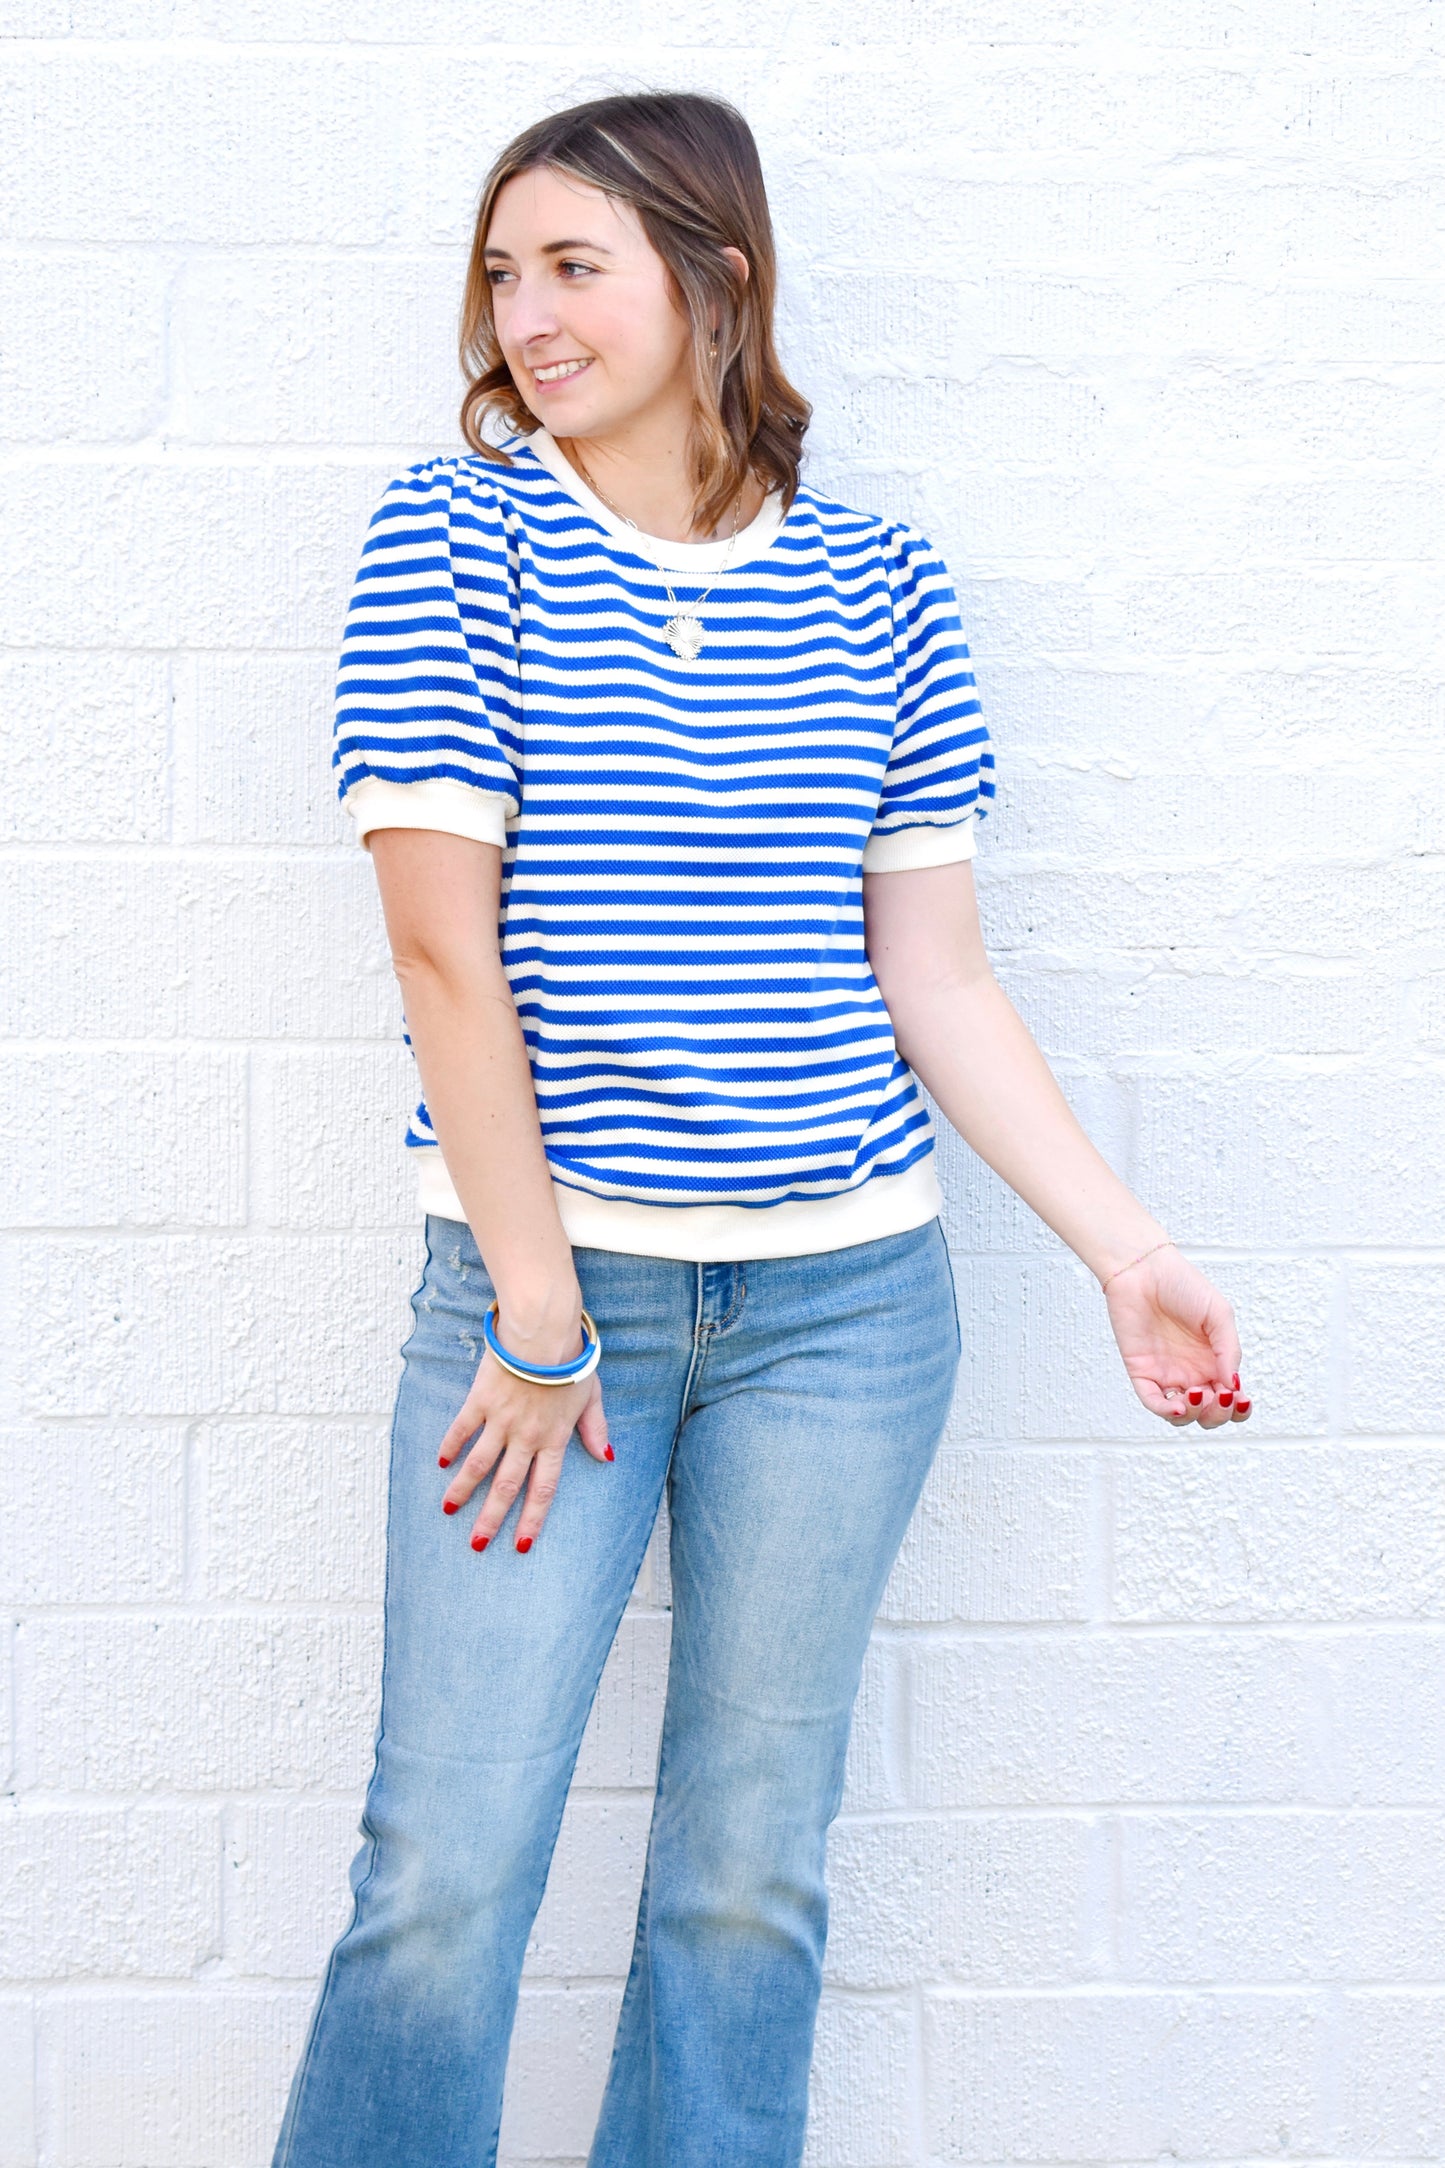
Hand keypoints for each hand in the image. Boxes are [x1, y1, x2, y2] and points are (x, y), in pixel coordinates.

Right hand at [437, 1339, 611, 1554]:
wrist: (544, 1332)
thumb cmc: (571, 1361)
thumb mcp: (591, 1396)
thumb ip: (596, 1429)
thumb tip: (606, 1456)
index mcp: (554, 1439)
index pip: (543, 1489)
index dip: (532, 1519)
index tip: (521, 1544)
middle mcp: (526, 1436)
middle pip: (506, 1486)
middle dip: (491, 1519)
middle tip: (477, 1544)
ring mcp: (501, 1420)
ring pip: (478, 1464)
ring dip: (462, 1490)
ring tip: (448, 1510)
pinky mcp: (481, 1400)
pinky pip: (462, 1429)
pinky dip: (451, 1447)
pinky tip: (441, 1463)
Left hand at [1102, 1244, 1251, 1427]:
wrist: (1143, 1269)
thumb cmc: (1183, 1285)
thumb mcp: (1218, 1314)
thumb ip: (1229, 1350)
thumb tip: (1233, 1385)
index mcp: (1215, 1361)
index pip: (1231, 1400)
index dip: (1239, 1410)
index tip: (1241, 1398)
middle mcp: (1193, 1372)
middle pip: (1210, 1413)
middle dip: (1219, 1414)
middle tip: (1220, 1395)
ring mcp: (1167, 1374)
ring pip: (1183, 1414)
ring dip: (1195, 1414)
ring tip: (1199, 1393)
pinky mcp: (1142, 1371)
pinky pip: (1153, 1401)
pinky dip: (1166, 1411)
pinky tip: (1179, 1404)